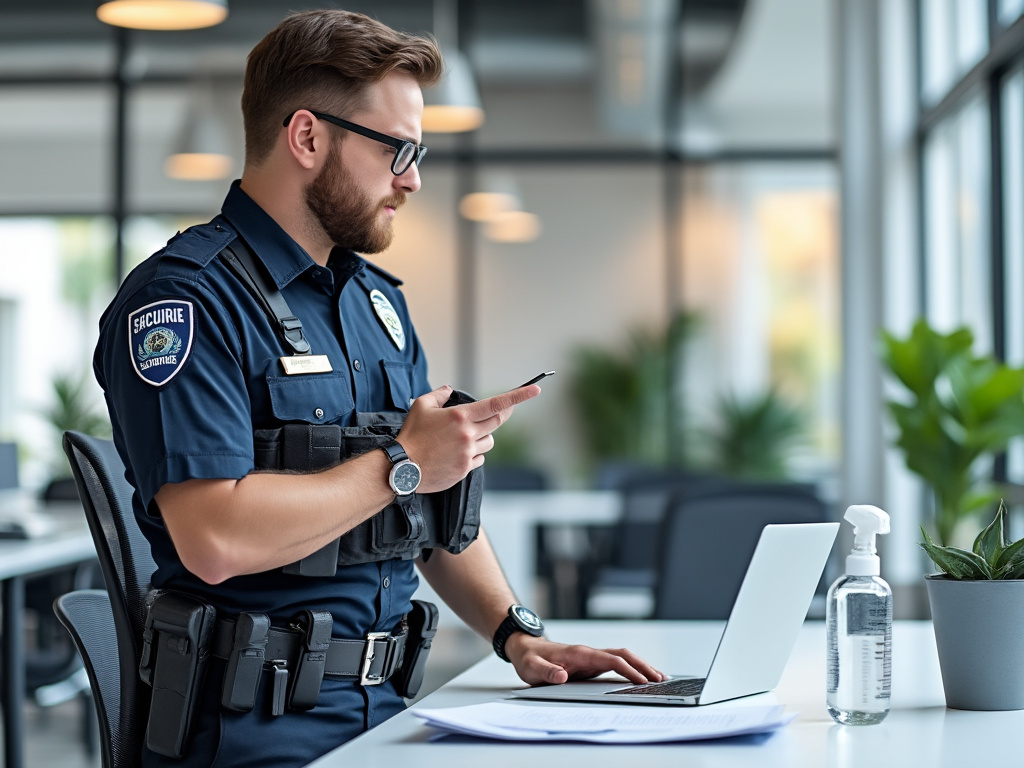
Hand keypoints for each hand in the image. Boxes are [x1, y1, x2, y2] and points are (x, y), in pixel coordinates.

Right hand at [397, 384, 539, 492]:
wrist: (402, 467)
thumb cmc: (411, 435)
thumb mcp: (421, 405)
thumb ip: (439, 394)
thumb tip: (450, 390)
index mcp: (460, 416)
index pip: (497, 403)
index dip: (519, 396)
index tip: (534, 390)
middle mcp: (468, 435)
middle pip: (498, 422)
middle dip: (502, 414)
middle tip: (501, 410)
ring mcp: (468, 453)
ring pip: (489, 441)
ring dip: (483, 437)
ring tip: (463, 438)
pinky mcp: (465, 469)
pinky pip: (480, 458)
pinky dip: (474, 454)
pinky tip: (457, 453)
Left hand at [504, 634, 665, 686]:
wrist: (526, 648)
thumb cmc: (530, 659)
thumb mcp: (532, 668)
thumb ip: (547, 672)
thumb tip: (563, 675)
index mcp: (580, 653)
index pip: (611, 659)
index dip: (629, 670)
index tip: (643, 681)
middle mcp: (589, 652)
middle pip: (623, 655)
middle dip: (643, 666)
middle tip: (660, 679)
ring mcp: (591, 656)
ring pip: (622, 657)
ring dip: (640, 665)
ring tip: (658, 678)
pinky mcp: (591, 661)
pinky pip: (616, 662)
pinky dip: (631, 668)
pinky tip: (639, 677)